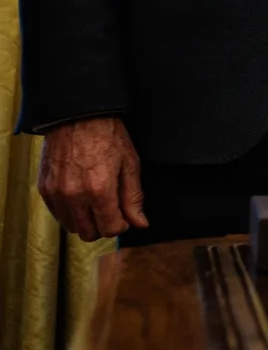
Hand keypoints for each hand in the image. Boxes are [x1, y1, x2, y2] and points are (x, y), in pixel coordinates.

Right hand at [38, 116, 145, 240]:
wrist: (78, 116)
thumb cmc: (108, 136)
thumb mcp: (130, 165)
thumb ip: (134, 198)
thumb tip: (139, 223)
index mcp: (99, 189)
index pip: (110, 228)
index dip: (121, 226)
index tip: (124, 217)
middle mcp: (74, 195)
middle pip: (89, 233)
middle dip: (103, 226)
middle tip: (111, 212)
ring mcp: (56, 193)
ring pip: (72, 227)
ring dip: (86, 221)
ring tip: (96, 203)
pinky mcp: (45, 188)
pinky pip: (57, 214)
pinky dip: (70, 212)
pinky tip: (81, 198)